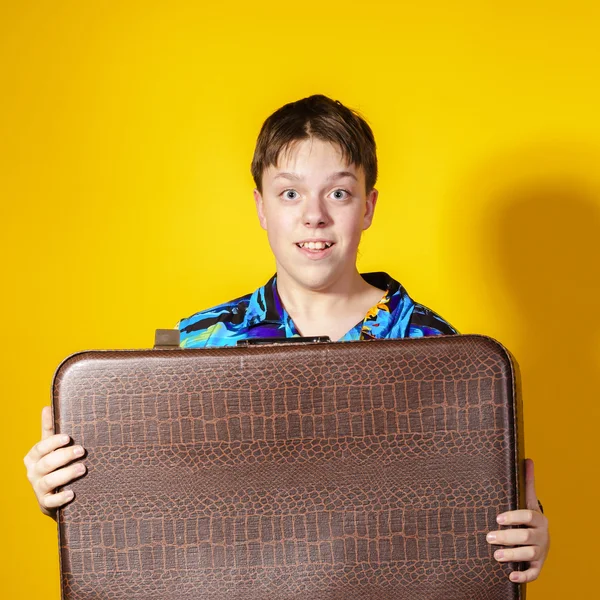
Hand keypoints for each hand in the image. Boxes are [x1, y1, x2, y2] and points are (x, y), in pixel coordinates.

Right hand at [23, 406, 85, 519]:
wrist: (53, 494)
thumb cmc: (55, 464)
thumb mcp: (51, 447)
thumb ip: (49, 429)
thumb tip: (47, 406)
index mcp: (34, 456)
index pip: (41, 447)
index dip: (53, 442)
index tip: (68, 437)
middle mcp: (33, 472)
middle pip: (47, 463)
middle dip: (64, 456)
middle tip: (82, 451)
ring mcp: (38, 488)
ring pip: (49, 481)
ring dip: (66, 474)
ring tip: (83, 469)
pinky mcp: (45, 503)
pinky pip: (50, 501)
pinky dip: (60, 498)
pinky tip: (72, 493)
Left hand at [486, 458, 549, 582]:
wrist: (542, 537)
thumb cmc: (529, 517)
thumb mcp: (528, 500)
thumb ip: (527, 482)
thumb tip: (527, 458)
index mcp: (538, 518)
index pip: (528, 516)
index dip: (514, 517)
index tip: (498, 518)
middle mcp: (542, 536)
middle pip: (526, 537)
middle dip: (508, 537)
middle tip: (489, 537)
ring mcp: (540, 552)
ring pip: (529, 555)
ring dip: (512, 556)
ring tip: (495, 555)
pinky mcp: (538, 566)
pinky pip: (534, 574)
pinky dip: (524, 577)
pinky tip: (511, 577)